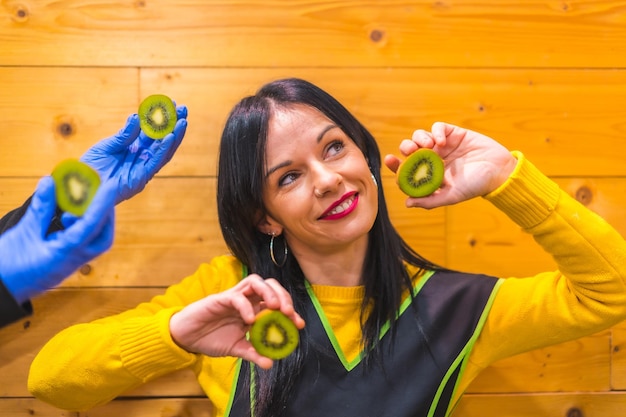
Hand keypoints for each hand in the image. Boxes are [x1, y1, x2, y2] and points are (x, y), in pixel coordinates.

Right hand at [0, 176, 115, 303]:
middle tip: (101, 195)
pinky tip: (69, 218)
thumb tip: (50, 183)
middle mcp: (73, 262)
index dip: (102, 204)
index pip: (91, 226)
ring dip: (94, 222)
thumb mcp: (24, 234)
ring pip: (93, 243)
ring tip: (83, 204)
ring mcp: (69, 266)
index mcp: (65, 254)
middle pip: (102, 239)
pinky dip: (81, 229)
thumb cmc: (7, 267)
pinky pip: (81, 246)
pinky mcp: (63, 265)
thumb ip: (40, 209)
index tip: (110, 186)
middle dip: (105, 216)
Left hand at [80, 105, 187, 203]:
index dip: (162, 118)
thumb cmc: (91, 168)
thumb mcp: (107, 146)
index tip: (171, 103)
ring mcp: (142, 169)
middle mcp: (142, 158)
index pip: (152, 132)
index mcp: (133, 149)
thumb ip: (124, 135)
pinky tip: (170, 137)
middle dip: (173, 124)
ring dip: (175, 136)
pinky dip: (164, 150)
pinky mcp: (141, 179)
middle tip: (183, 108)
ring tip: (182, 120)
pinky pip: (155, 163)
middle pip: (162, 140)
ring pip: (164, 151)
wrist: (79, 188)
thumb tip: (137, 117)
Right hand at [169, 275, 304, 368]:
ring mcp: (234, 296)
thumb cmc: (212, 338)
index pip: (277, 303)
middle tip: (290, 313)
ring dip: (269, 292)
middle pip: (270, 286)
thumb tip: (270, 364)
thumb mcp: (237, 348)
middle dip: (283, 296)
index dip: (290, 311)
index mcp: (254, 309)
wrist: (187, 338)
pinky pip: (236, 296)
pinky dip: (245, 305)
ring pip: (255, 281)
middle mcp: (247, 299)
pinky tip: (250, 319)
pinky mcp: (220, 298)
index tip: (299, 325)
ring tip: (275, 307)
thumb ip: (253, 353)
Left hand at [384, 122, 517, 208]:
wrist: (499, 171)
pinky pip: (438, 127)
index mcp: (429, 174)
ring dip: (419, 138)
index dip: (396, 164)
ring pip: (420, 136)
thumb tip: (407, 203)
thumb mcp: (452, 196)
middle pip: (410, 149)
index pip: (407, 168)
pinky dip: (436, 131)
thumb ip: (430, 200)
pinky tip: (442, 141)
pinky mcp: (453, 133)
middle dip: (406, 147)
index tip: (390, 160)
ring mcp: (443, 145)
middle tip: (411, 150)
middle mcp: (433, 158)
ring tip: (429, 146)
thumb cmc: (476, 186)